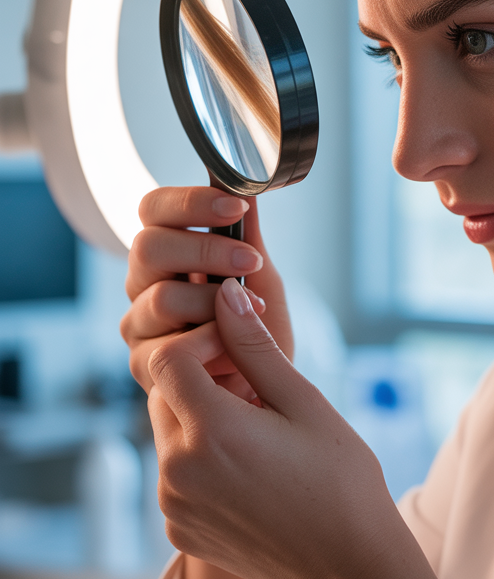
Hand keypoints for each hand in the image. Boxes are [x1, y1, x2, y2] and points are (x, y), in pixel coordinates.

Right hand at [121, 187, 292, 397]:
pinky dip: (209, 341)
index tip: (236, 206)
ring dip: (213, 300)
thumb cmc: (260, 330)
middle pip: (147, 246)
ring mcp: (140, 325)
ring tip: (252, 308)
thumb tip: (250, 190)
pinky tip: (233, 344)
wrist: (268, 389)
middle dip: (207, 249)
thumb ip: (249, 236)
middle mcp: (145, 284)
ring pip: (158, 297)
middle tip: (250, 261)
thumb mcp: (262, 276)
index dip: (190, 203)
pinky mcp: (143, 366)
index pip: (154, 210)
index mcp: (169, 253)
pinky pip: (166, 346)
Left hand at [148, 279, 446, 578]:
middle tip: (254, 385)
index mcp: (211, 432)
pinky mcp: (179, 530)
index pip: (168, 358)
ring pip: (167, 433)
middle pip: (163, 394)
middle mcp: (177, 470)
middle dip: (200, 376)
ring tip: (256, 426)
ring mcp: (173, 505)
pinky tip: (249, 465)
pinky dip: (200, 457)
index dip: (200, 341)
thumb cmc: (339, 480)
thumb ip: (256, 348)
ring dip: (199, 416)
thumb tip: (227, 295)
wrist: (348, 566)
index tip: (239, 348)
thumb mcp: (304, 402)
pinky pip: (175, 473)